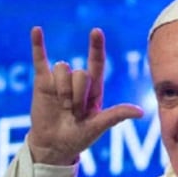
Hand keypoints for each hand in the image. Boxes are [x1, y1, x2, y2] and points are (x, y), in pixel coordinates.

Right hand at [25, 26, 143, 165]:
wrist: (53, 146)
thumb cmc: (77, 138)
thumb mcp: (97, 128)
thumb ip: (115, 116)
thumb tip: (141, 111)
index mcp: (94, 89)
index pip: (96, 63)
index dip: (96, 47)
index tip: (96, 31)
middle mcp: (77, 81)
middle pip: (79, 73)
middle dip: (76, 95)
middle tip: (73, 113)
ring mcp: (59, 80)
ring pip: (62, 69)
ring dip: (62, 90)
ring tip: (61, 108)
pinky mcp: (42, 82)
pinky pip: (40, 60)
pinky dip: (38, 45)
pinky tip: (37, 29)